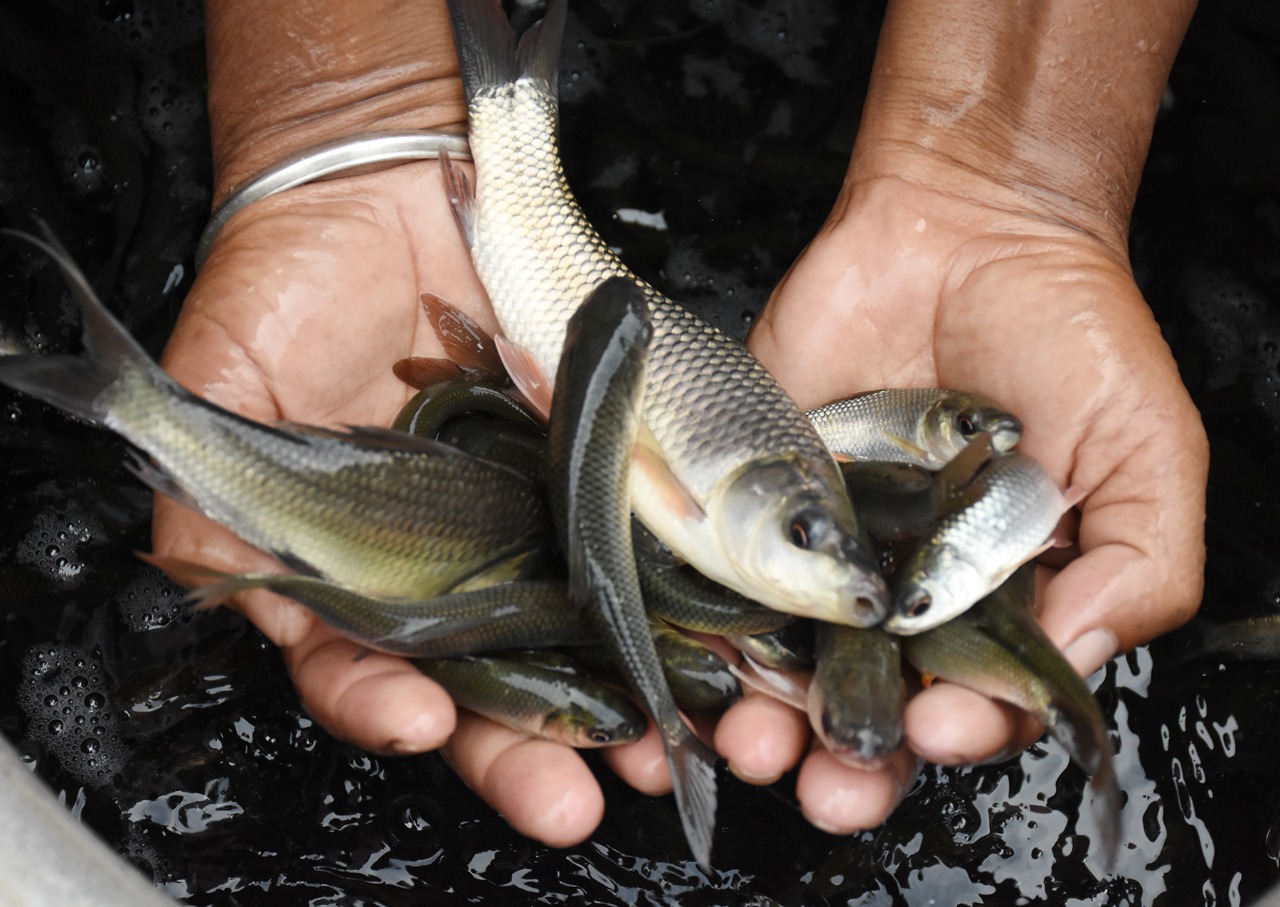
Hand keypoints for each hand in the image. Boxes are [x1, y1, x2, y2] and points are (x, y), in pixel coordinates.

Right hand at [155, 0, 686, 849]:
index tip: (422, 720)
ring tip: (652, 753)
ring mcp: (525, 514)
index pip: (367, 665)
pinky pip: (635, 540)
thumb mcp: (222, 387)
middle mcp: (446, 555)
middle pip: (487, 682)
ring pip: (574, 634)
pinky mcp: (594, 466)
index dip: (388, 704)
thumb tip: (232, 584)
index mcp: (355, 561)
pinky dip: (667, 598)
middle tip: (570, 800)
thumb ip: (214, 495)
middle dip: (525, 752)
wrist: (386, 182)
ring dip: (613, 702)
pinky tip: (702, 647)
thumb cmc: (290, 285)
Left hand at [727, 169, 1207, 832]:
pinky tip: (694, 659)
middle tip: (824, 784)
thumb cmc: (1070, 333)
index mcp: (999, 595)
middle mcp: (904, 583)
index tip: (934, 731)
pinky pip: (719, 565)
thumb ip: (1134, 566)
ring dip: (763, 714)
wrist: (966, 222)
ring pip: (783, 655)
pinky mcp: (757, 487)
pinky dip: (700, 619)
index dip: (955, 732)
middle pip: (867, 700)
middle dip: (843, 757)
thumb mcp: (1144, 451)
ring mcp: (824, 540)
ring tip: (752, 742)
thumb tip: (1069, 660)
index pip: (973, 700)